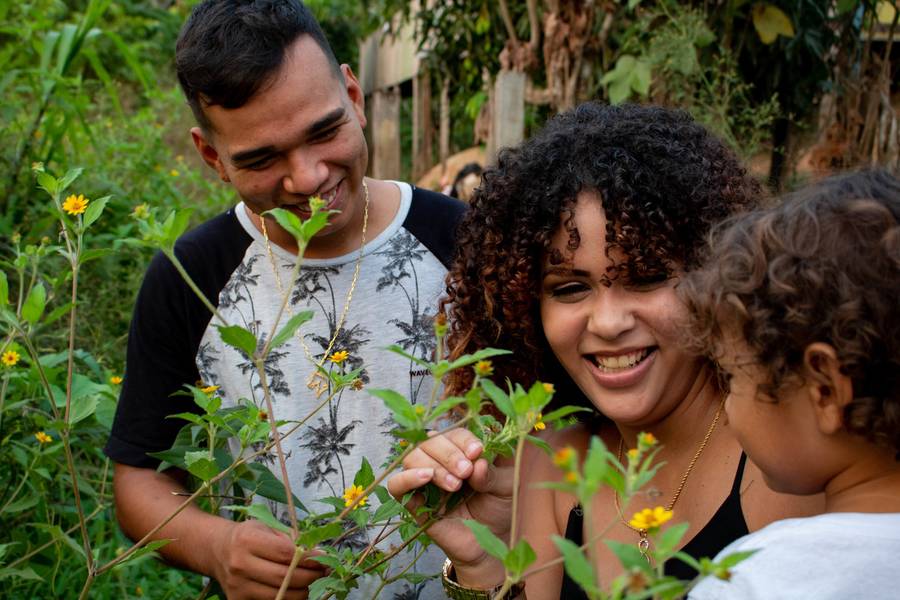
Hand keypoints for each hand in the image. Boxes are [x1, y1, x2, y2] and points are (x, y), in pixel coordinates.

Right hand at [210, 519, 326, 599]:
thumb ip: (291, 540)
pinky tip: (295, 589)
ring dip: (302, 590)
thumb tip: (318, 555)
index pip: (285, 553)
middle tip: (324, 571)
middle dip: (310, 576)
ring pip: (280, 595)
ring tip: (311, 580)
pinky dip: (288, 599)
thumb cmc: (249, 537)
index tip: (324, 557)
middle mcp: (240, 564)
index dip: (309, 557)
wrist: (219, 551)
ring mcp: (237, 586)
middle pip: (284, 577)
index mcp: (247, 540)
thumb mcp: (267, 528)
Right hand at [388, 427, 512, 586]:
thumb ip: (494, 472)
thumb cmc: (500, 507)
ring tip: (455, 484)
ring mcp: (424, 481)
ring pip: (412, 457)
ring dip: (433, 466)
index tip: (477, 452)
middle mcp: (440, 461)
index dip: (463, 440)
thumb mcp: (507, 486)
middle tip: (466, 471)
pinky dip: (406, 477)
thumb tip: (478, 463)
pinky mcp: (413, 502)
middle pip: (430, 440)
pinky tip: (425, 477)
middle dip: (449, 454)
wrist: (491, 542)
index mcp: (462, 450)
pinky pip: (396, 485)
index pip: (454, 433)